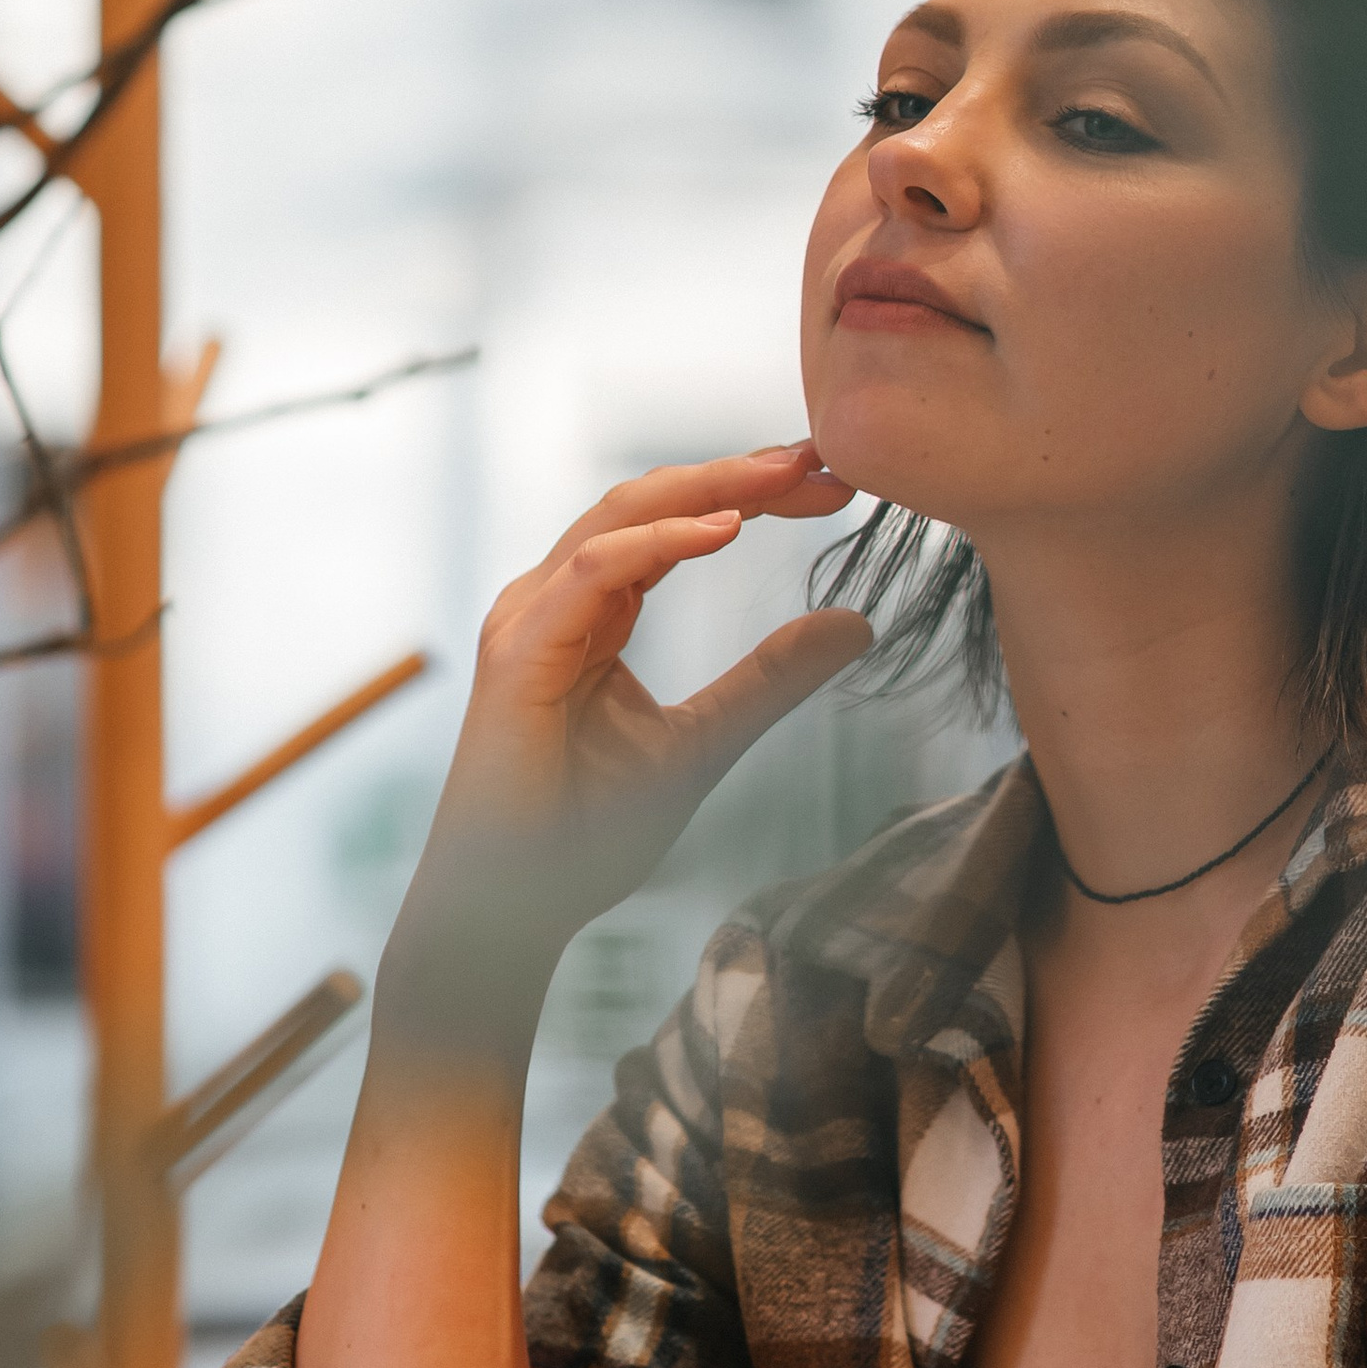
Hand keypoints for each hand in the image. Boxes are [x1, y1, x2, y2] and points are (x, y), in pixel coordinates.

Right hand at [380, 442, 869, 1059]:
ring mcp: (529, 619)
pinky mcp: (519, 653)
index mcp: (591, 610)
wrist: (510, 907)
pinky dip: (659, 544)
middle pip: (650, 503)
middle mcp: (554, 599)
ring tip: (786, 477)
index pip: (676, 525)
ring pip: (620, 519)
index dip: (750, 494)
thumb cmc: (584, 833)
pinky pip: (592, 574)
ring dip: (708, 489)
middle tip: (823, 460)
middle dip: (739, 475)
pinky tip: (726, 530)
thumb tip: (856, 621)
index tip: (832, 484)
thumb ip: (769, 679)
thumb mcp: (704, 741)